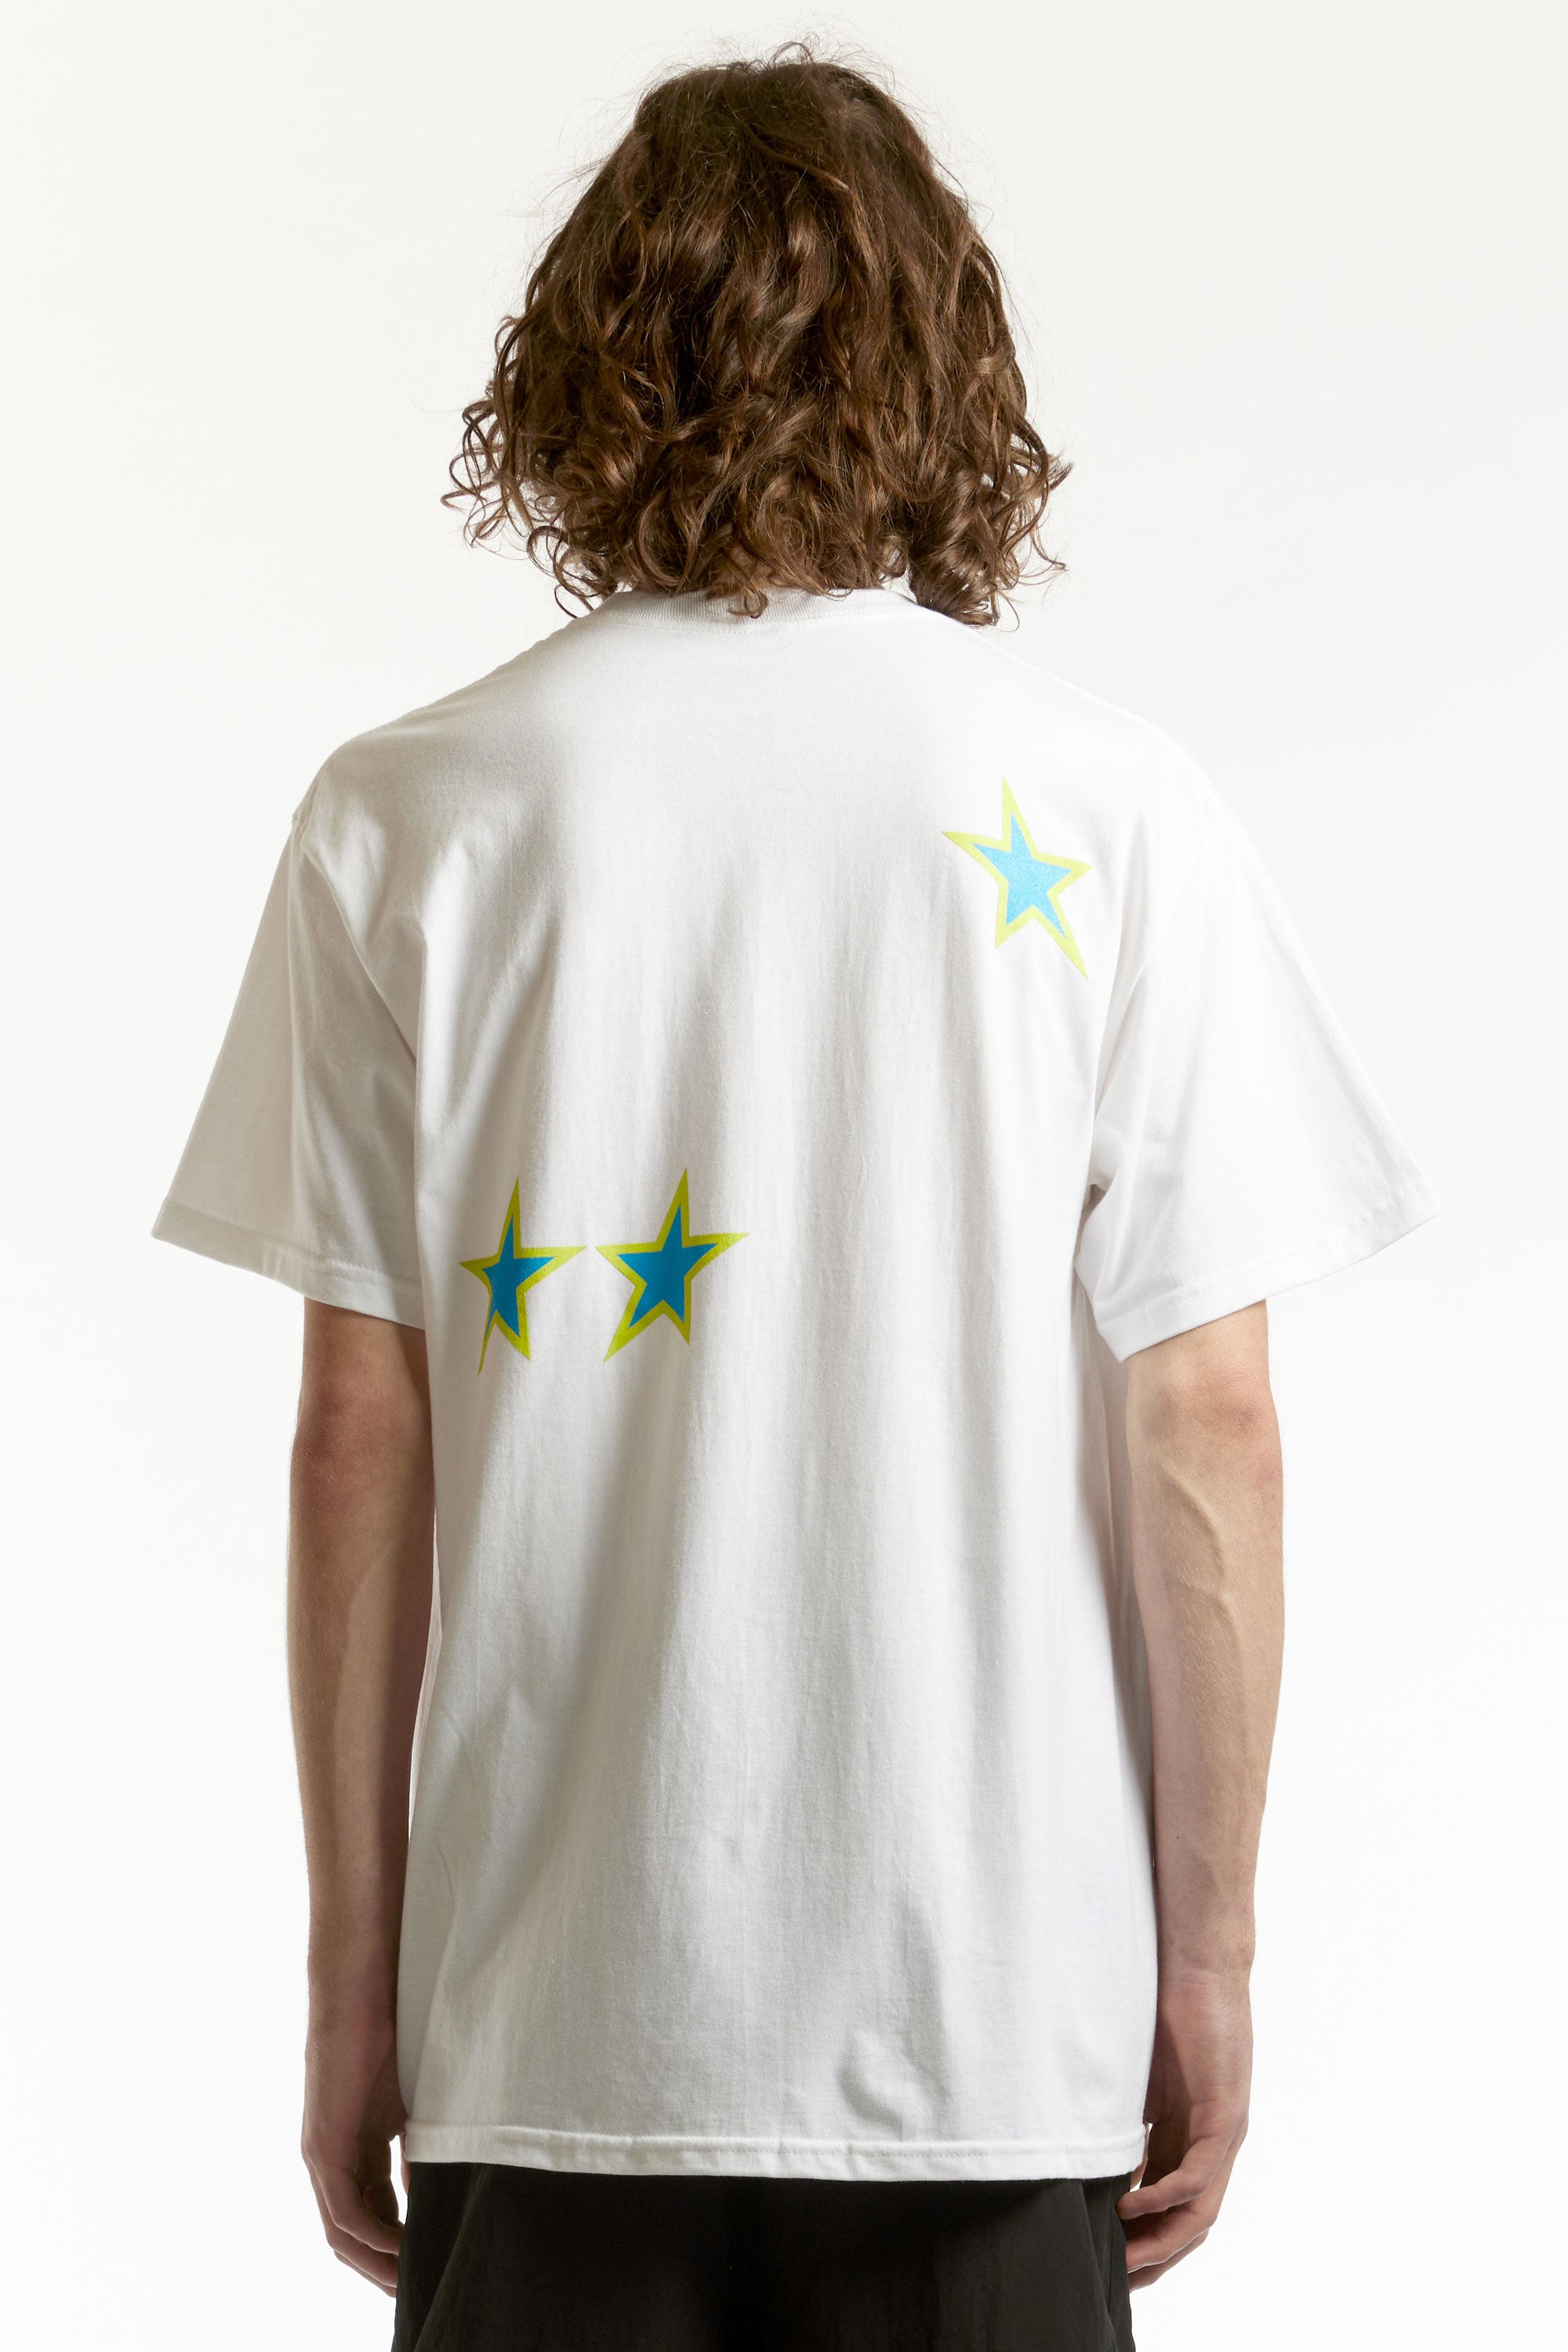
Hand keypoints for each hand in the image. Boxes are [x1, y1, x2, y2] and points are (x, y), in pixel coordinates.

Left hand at [301, 2003, 406, 2294]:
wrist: (363, 1985)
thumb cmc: (394, 2028)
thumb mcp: (417, 2101)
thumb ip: (424, 2146)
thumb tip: (445, 2190)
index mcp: (358, 2148)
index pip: (375, 2215)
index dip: (401, 2246)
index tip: (433, 2262)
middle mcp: (334, 2159)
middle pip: (355, 2235)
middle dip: (388, 2267)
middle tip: (422, 2288)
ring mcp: (324, 2154)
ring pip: (344, 2233)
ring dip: (377, 2263)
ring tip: (412, 2281)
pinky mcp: (322, 2145)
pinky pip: (344, 2211)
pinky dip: (371, 2235)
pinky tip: (400, 2248)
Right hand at [1118, 1966, 1251, 2287]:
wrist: (1199, 1964)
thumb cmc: (1166, 2008)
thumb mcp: (1136, 2078)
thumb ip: (1119, 2118)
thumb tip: (1077, 2148)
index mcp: (1187, 2136)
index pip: (1168, 2208)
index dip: (1141, 2241)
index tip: (1106, 2262)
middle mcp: (1212, 2144)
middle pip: (1186, 2223)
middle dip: (1150, 2258)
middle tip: (1112, 2282)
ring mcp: (1223, 2132)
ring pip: (1198, 2211)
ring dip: (1159, 2241)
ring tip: (1121, 2260)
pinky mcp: (1226, 2115)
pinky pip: (1199, 2174)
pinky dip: (1166, 2197)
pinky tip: (1131, 2207)